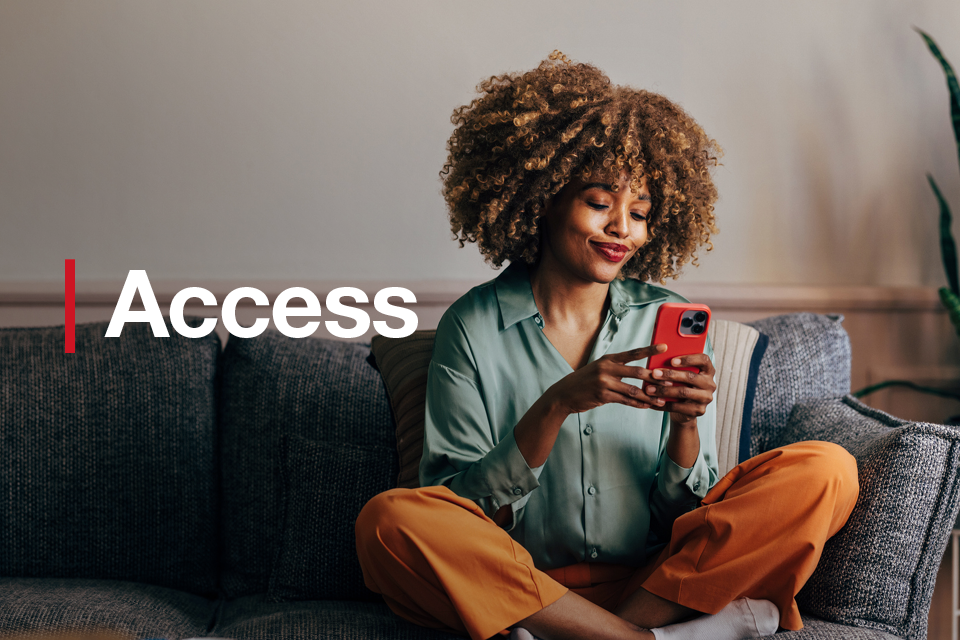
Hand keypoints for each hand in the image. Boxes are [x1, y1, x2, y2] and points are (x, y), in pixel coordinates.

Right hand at [547, 344, 667, 415]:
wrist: (564, 394)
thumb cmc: (585, 381)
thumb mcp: (599, 369)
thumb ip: (617, 368)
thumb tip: (639, 372)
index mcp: (608, 359)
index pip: (633, 353)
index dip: (649, 350)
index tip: (664, 347)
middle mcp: (607, 368)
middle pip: (637, 371)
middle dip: (655, 378)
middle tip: (670, 382)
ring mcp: (604, 382)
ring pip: (633, 389)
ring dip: (649, 395)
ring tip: (661, 399)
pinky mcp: (603, 396)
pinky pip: (625, 400)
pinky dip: (638, 404)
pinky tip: (647, 406)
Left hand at [643, 353, 716, 425]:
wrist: (685, 409)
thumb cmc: (681, 385)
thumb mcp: (681, 374)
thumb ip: (675, 366)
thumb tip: (656, 358)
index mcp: (708, 370)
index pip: (703, 360)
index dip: (688, 359)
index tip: (672, 360)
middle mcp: (710, 384)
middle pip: (690, 377)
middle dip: (670, 374)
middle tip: (654, 374)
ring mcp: (706, 398)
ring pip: (684, 392)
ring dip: (664, 390)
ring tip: (649, 389)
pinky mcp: (698, 411)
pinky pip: (678, 407)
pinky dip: (663, 404)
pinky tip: (652, 401)